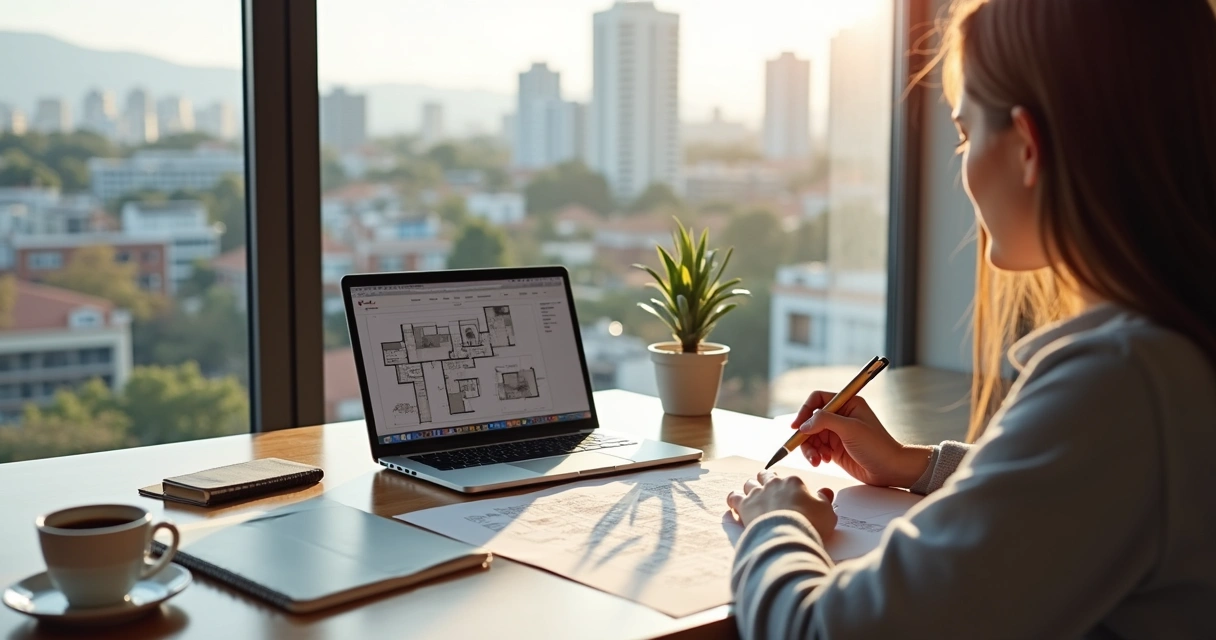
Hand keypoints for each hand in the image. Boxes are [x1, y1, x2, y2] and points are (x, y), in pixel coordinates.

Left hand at [726, 470, 836, 537]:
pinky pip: (734, 497)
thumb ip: (825, 500)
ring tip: (751, 497)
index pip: (789, 479)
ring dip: (750, 489)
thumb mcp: (827, 512)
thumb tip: (826, 492)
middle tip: (768, 491)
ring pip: (749, 483)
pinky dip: (734, 499)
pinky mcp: (744, 505)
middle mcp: (773, 484)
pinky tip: (735, 505)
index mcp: (794, 482)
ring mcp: (757, 493)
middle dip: (766, 481)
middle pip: (766, 476)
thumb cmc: (810, 524)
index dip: (788, 487)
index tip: (789, 496)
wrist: (788, 535)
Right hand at [791, 391, 931, 488]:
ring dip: (809, 448)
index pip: (818, 399)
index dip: (805, 410)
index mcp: (847, 404)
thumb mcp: (851, 429)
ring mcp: (837, 433)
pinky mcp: (834, 449)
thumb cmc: (878, 446)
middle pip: (810, 420)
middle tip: (804, 448)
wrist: (890, 470)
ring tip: (817, 460)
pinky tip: (823, 461)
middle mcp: (840, 416)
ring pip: (811, 436)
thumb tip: (804, 424)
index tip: (797, 425)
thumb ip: (825, 421)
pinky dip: (815, 455)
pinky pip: (816, 448)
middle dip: (805, 435)